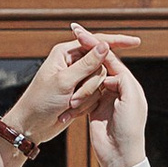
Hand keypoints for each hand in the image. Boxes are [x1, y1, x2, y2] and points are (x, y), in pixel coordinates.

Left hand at [11, 30, 134, 148]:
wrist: (31, 125)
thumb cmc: (41, 102)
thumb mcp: (64, 82)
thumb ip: (86, 64)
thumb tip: (105, 45)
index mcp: (65, 52)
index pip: (96, 41)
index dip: (117, 41)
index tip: (137, 42)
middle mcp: (72, 62)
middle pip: (100, 66)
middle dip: (90, 85)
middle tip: (72, 100)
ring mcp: (76, 78)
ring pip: (99, 82)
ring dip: (86, 97)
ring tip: (68, 106)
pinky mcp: (78, 92)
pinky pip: (94, 94)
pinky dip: (85, 104)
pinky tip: (69, 112)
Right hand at [75, 27, 147, 166]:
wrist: (120, 156)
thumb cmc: (129, 128)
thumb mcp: (131, 99)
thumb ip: (123, 78)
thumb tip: (110, 65)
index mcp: (128, 83)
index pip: (109, 58)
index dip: (95, 45)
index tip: (79, 33)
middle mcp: (117, 88)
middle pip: (97, 66)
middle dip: (84, 56)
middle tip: (70, 39)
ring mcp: (104, 99)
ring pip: (87, 80)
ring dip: (77, 80)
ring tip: (66, 69)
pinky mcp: (93, 110)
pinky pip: (82, 96)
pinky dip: (73, 94)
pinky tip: (63, 84)